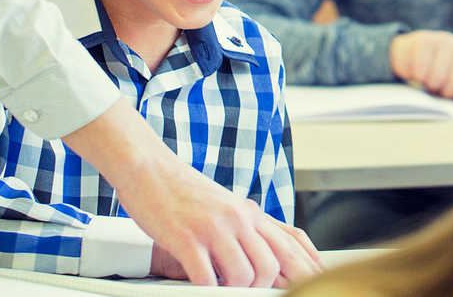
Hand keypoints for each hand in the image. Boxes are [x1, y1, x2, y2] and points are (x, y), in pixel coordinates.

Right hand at [66, 98, 322, 286]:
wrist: (148, 167)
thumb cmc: (181, 189)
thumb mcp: (223, 204)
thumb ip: (244, 226)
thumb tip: (262, 256)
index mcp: (249, 211)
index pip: (290, 244)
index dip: (304, 269)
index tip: (304, 286)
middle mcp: (237, 218)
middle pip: (271, 266)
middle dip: (261, 288)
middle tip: (247, 291)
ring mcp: (214, 228)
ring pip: (243, 276)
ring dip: (234, 291)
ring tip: (222, 289)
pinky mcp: (188, 239)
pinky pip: (207, 279)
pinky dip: (206, 291)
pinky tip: (201, 289)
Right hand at [390, 30, 452, 105]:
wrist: (410, 52)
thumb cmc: (437, 70)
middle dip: (446, 92)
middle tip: (439, 89)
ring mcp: (443, 40)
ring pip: (438, 77)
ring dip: (430, 84)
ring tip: (429, 79)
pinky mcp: (424, 40)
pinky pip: (422, 70)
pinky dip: (418, 76)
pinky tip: (418, 70)